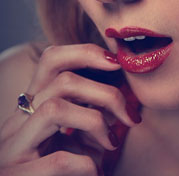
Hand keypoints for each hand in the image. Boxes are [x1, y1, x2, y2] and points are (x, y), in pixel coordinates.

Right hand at [0, 44, 139, 174]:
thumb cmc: (61, 172)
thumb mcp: (73, 135)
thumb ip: (88, 112)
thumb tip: (123, 94)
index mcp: (32, 107)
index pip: (51, 60)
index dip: (85, 52)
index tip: (117, 63)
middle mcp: (16, 122)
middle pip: (62, 81)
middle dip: (105, 93)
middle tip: (129, 115)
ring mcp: (11, 148)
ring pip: (54, 109)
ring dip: (95, 122)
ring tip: (112, 142)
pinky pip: (59, 160)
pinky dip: (87, 164)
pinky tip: (96, 173)